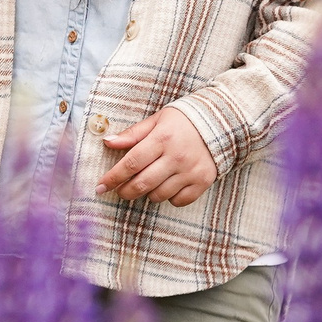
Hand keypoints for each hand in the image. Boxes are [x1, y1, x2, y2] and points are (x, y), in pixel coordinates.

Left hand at [99, 108, 216, 206]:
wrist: (221, 123)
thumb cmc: (182, 121)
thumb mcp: (156, 120)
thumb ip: (132, 134)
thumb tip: (107, 142)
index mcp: (162, 138)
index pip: (131, 163)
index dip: (113, 177)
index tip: (100, 187)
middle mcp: (176, 156)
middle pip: (142, 183)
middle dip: (125, 191)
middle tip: (120, 190)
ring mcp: (191, 171)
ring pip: (158, 195)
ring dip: (147, 193)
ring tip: (147, 182)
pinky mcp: (203, 181)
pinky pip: (178, 201)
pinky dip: (169, 197)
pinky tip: (168, 186)